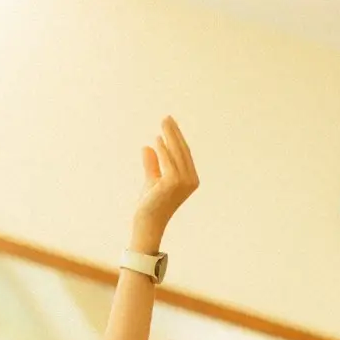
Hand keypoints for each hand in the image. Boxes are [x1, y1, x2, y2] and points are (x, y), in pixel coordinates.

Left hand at [132, 116, 199, 245]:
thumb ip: (153, 164)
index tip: (169, 124)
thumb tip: (148, 146)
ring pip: (176, 153)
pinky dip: (164, 149)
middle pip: (182, 151)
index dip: (177, 138)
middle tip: (167, 118)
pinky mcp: (173, 183)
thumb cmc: (151, 204)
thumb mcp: (152, 179)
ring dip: (170, 136)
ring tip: (163, 123)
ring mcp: (183, 182)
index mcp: (191, 179)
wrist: (148, 222)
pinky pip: (168, 161)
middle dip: (174, 133)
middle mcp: (191, 181)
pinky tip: (158, 139)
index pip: (184, 154)